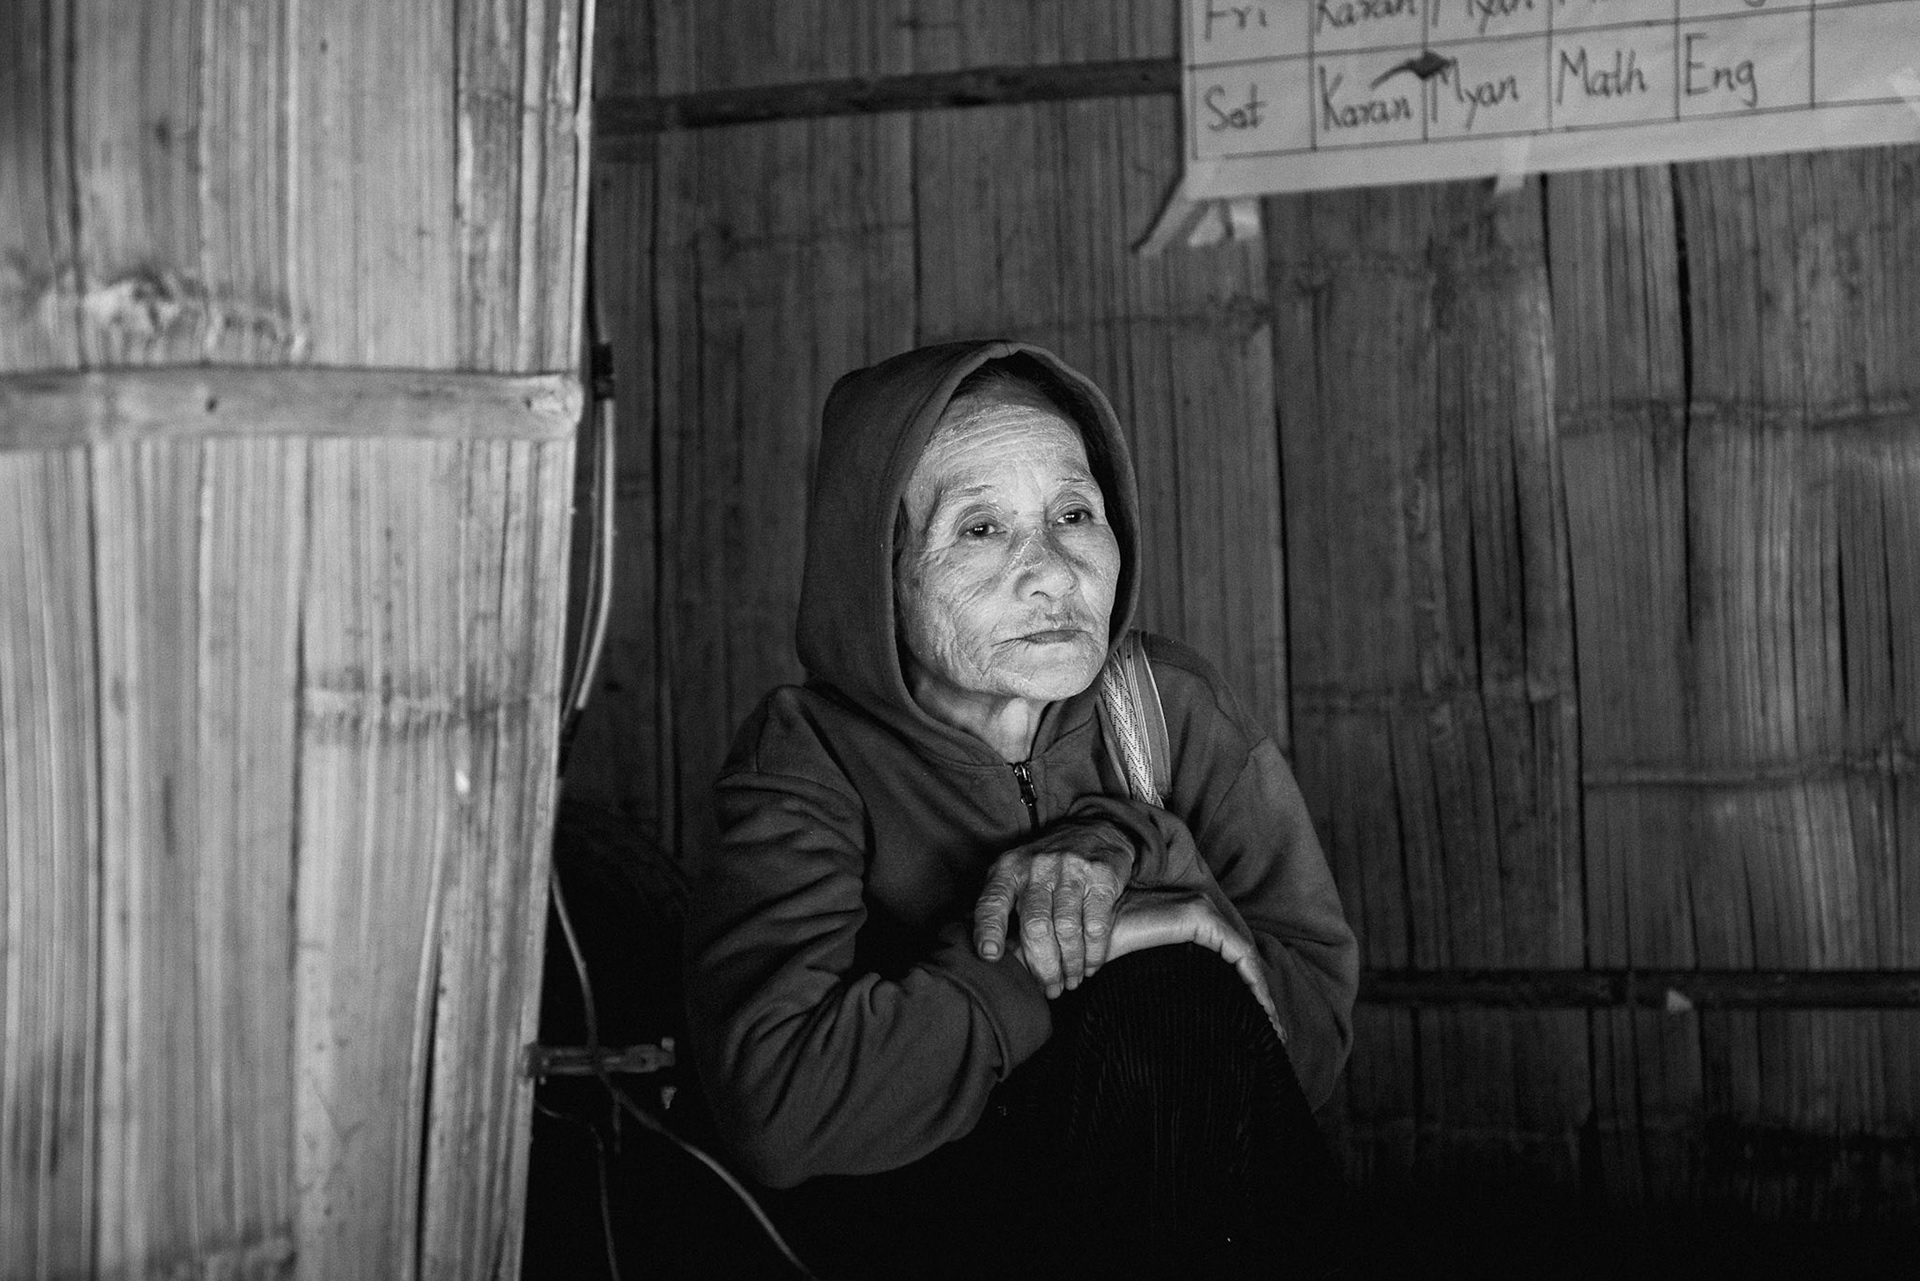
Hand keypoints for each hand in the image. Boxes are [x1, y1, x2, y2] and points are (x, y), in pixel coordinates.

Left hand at [973, 822, 1132, 998]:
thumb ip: (1001, 907)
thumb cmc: (1046, 865)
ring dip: (1070, 964)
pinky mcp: (1100, 876)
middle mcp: (1037, 867)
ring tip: (1071, 981)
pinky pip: (1096, 925)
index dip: (988, 930)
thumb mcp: (1016, 874)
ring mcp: (1070, 869)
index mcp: (1008, 869)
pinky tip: (1090, 966)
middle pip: (1035, 927)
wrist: (1094, 829)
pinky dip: (1094, 953)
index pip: (992, 902)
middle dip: (1043, 966)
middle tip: (1050, 988)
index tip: (989, 957)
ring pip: (1067, 930)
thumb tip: (985, 955)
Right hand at [1108, 889, 1280, 1032]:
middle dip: (1260, 1000)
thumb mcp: (1149, 980)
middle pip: (1240, 962)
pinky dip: (1255, 981)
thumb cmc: (1106, 964)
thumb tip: (1193, 1022)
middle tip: (1273, 1036)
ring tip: (1271, 1030)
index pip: (1229, 964)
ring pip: (1245, 959)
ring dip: (1262, 995)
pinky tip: (1260, 1009)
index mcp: (1186, 925)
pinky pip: (1240, 952)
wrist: (1082, 946)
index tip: (1258, 1031)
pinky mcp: (1198, 918)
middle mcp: (1198, 914)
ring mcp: (1199, 912)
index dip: (1248, 996)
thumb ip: (1173, 986)